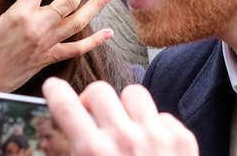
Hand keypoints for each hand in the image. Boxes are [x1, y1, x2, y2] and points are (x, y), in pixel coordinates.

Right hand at [42, 78, 198, 155]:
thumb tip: (66, 145)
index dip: (55, 91)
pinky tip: (152, 144)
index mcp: (94, 152)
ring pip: (134, 94)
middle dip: (91, 100)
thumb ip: (77, 155)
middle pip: (99, 91)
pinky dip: (155, 126)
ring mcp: (157, 137)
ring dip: (125, 107)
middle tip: (92, 115)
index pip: (65, 106)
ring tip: (125, 125)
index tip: (53, 87)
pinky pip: (163, 116)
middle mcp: (124, 138)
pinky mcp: (183, 141)